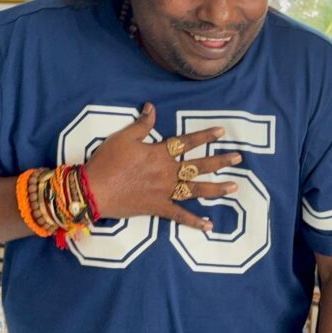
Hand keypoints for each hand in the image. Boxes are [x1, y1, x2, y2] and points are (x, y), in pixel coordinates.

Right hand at [83, 102, 240, 230]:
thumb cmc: (107, 161)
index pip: (187, 142)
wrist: (94, 189)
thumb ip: (142, 124)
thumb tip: (151, 107)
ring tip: (234, 187)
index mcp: (160, 153)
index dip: (205, 136)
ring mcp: (165, 191)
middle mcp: (168, 172)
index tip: (222, 132)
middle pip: (199, 165)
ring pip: (196, 189)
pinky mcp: (158, 208)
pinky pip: (179, 216)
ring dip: (217, 188)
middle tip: (238, 158)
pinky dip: (193, 222)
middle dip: (220, 161)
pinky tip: (208, 225)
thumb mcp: (123, 137)